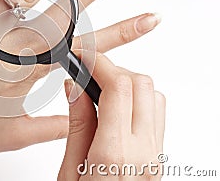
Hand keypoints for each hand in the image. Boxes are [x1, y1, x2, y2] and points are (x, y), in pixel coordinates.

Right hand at [58, 53, 165, 179]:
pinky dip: (138, 100)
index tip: (84, 58)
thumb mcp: (69, 172)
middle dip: (114, 69)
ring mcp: (155, 154)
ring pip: (154, 95)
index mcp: (113, 154)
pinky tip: (116, 109)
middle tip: (90, 73)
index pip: (117, 88)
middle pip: (141, 84)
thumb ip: (77, 127)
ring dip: (128, 84)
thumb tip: (75, 88)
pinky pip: (157, 113)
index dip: (99, 63)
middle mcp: (142, 151)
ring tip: (102, 92)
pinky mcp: (159, 156)